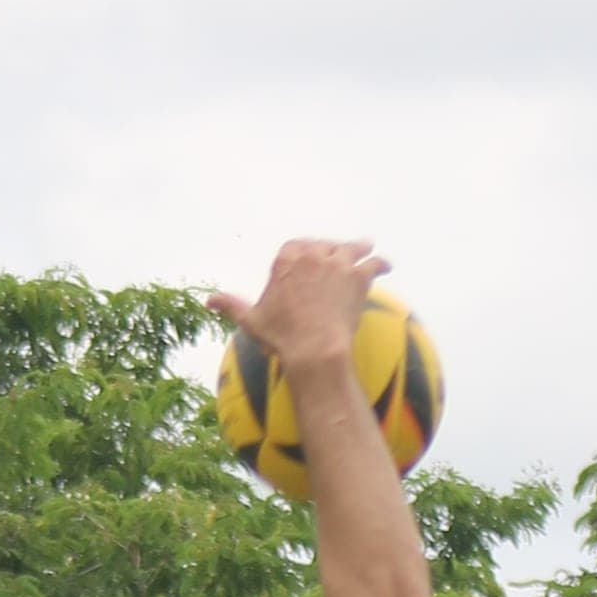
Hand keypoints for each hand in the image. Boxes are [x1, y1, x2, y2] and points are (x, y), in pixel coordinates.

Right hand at [208, 236, 387, 380]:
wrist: (314, 350)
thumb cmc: (282, 338)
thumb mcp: (253, 320)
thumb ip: (233, 305)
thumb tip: (209, 301)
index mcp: (287, 256)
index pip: (298, 246)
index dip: (306, 253)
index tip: (311, 259)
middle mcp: (313, 252)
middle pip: (325, 246)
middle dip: (332, 250)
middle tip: (341, 255)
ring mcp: (337, 262)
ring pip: (352, 248)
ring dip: (360, 247)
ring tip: (368, 247)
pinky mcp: (358, 275)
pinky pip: (373, 262)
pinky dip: (380, 263)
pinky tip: (386, 265)